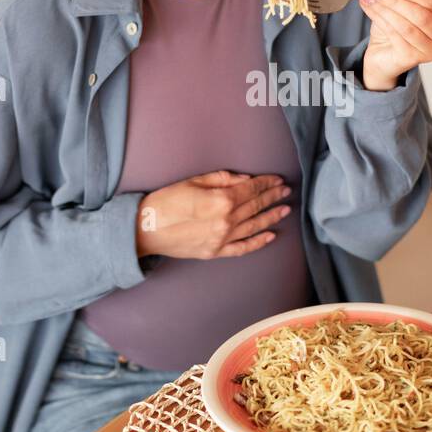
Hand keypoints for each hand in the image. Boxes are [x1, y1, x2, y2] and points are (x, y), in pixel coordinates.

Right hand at [135, 170, 292, 259]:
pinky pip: (243, 248)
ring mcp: (222, 239)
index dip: (266, 183)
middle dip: (272, 197)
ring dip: (271, 217)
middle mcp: (226, 221)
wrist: (146, 228)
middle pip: (255, 206)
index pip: (251, 189)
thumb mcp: (193, 181)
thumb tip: (244, 179)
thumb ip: (222, 179)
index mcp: (222, 200)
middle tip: (285, 192)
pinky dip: (258, 242)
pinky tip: (270, 235)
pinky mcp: (215, 252)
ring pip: (254, 226)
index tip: (277, 180)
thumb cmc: (166, 201)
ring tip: (284, 210)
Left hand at [358, 0, 431, 91]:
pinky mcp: (413, 59)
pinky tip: (371, 11)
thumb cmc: (395, 29)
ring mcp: (430, 51)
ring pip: (406, 25)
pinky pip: (396, 36)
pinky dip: (380, 21)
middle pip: (420, 14)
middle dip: (396, 0)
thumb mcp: (400, 3)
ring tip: (370, 0)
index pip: (431, 0)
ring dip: (385, 10)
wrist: (383, 54)